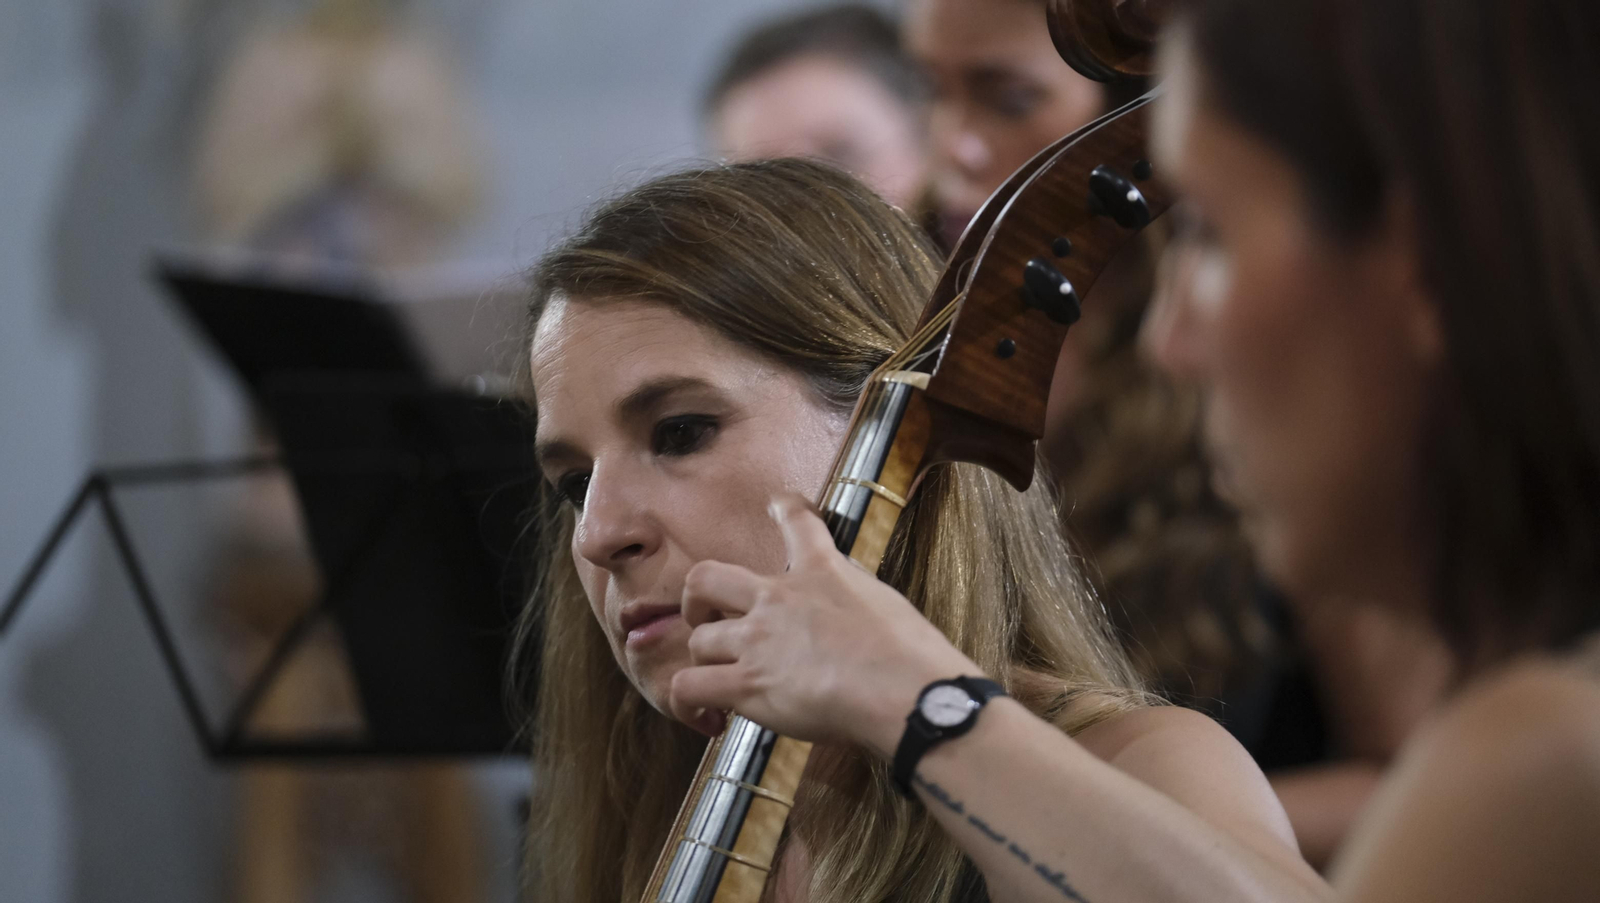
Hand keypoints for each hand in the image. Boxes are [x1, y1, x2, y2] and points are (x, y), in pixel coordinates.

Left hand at [669, 493, 979, 755]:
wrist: (905, 689)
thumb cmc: (913, 656)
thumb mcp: (888, 603)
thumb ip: (857, 600)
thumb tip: (853, 618)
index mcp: (822, 571)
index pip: (797, 519)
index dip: (783, 508)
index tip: (777, 505)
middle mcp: (777, 598)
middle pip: (706, 578)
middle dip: (697, 602)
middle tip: (706, 621)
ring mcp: (756, 640)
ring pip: (697, 642)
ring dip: (704, 663)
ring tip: (717, 685)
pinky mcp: (748, 684)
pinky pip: (689, 689)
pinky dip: (689, 705)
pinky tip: (708, 719)